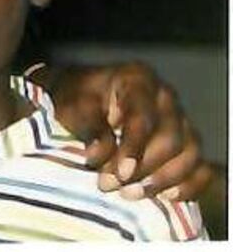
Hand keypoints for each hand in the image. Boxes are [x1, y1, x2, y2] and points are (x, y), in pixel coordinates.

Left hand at [40, 61, 212, 201]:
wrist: (84, 99)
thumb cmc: (79, 99)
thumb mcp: (74, 106)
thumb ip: (91, 128)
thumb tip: (101, 157)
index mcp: (139, 79)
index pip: (143, 118)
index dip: (134, 148)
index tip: (120, 174)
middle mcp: (166, 98)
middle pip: (171, 139)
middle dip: (144, 168)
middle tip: (112, 185)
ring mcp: (182, 120)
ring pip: (190, 154)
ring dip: (163, 181)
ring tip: (131, 193)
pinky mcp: (188, 144)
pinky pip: (202, 168)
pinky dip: (189, 186)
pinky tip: (164, 196)